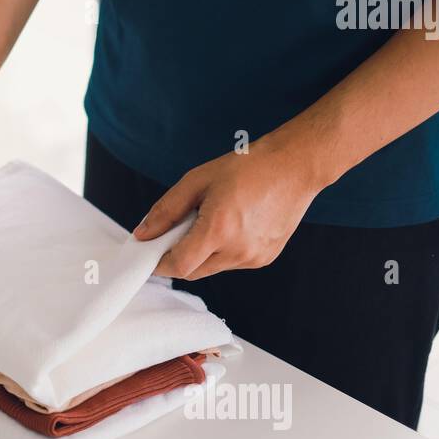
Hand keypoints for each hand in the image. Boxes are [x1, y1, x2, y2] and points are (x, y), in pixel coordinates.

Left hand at [133, 137, 327, 279]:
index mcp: (219, 230)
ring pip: (212, 268)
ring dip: (202, 252)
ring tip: (213, 219)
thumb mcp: (197, 181)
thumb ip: (166, 210)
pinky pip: (232, 263)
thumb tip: (143, 234)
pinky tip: (234, 224)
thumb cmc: (247, 167)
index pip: (178, 266)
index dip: (159, 262)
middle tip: (181, 228)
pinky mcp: (266, 258)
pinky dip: (223, 250)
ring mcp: (254, 258)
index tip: (150, 252)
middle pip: (193, 271)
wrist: (294, 166)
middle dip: (179, 256)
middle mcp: (238, 251)